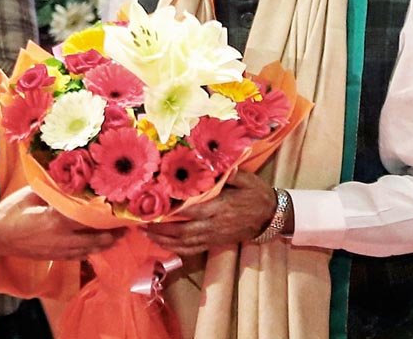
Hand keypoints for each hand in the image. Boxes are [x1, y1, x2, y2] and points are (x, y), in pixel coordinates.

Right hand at [0, 186, 122, 259]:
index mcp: (56, 220)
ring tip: (119, 236)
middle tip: (128, 225)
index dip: (106, 215)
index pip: (88, 217)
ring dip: (105, 244)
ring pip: (89, 250)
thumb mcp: (32, 193)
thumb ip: (53, 189)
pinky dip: (92, 250)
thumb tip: (70, 179)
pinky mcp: (54, 257)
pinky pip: (79, 256)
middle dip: (112, 233)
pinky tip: (98, 245)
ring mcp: (58, 251)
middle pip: (95, 238)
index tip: (120, 208)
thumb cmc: (10, 211)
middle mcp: (61, 239)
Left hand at [143, 171, 276, 255]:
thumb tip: (210, 162)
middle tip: (141, 224)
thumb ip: (228, 173)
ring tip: (145, 234)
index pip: (192, 210)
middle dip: (161, 230)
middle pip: (183, 231)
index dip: (172, 211)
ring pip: (185, 243)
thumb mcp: (245, 179)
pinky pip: (192, 250)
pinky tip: (163, 244)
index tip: (153, 205)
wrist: (272, 216)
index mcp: (220, 207)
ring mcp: (214, 236)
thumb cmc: (257, 194)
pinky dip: (175, 249)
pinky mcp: (215, 243)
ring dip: (164, 241)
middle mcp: (214, 224)